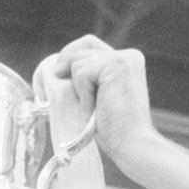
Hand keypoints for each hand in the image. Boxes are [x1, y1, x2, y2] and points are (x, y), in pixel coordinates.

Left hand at [45, 35, 161, 167]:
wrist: (131, 144)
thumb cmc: (114, 130)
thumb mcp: (97, 99)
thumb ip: (88, 80)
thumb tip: (56, 71)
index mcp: (126, 62)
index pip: (90, 45)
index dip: (70, 55)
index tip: (58, 74)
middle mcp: (128, 56)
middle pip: (82, 48)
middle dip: (66, 67)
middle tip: (61, 91)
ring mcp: (123, 59)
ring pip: (78, 62)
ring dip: (78, 90)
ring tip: (92, 109)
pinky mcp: (116, 66)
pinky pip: (81, 74)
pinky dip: (82, 95)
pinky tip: (95, 109)